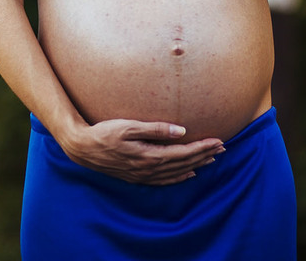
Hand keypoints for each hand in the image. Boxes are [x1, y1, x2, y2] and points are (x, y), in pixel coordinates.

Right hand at [59, 118, 224, 185]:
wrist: (83, 148)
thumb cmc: (105, 132)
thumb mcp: (129, 126)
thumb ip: (156, 129)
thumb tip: (181, 131)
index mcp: (149, 156)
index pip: (183, 153)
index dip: (202, 148)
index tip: (218, 142)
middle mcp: (149, 169)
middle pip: (183, 163)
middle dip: (204, 156)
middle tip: (223, 149)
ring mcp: (143, 175)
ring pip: (176, 173)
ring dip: (196, 165)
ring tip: (211, 160)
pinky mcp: (137, 177)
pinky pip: (164, 180)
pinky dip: (179, 177)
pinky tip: (188, 174)